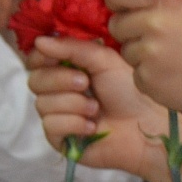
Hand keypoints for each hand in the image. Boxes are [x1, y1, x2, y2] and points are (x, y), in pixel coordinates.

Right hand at [25, 37, 160, 176]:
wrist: (146, 126)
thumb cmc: (129, 92)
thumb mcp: (104, 61)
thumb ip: (72, 48)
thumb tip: (40, 41)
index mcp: (67, 69)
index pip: (36, 60)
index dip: (41, 57)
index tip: (54, 57)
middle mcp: (58, 92)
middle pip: (35, 81)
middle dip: (60, 80)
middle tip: (86, 84)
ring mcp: (58, 116)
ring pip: (42, 104)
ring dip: (73, 104)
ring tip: (96, 109)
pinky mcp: (60, 139)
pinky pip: (50, 126)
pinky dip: (73, 124)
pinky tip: (93, 127)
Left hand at [109, 0, 181, 128]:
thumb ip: (159, 4)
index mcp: (164, 2)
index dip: (116, 0)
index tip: (123, 7)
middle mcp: (153, 24)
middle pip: (116, 24)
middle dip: (130, 33)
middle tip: (158, 41)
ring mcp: (148, 54)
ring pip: (126, 52)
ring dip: (142, 57)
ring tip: (174, 61)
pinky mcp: (146, 80)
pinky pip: (136, 75)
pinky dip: (151, 78)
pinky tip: (175, 77)